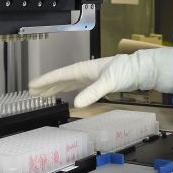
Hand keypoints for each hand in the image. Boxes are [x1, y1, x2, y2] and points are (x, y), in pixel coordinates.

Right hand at [29, 47, 172, 107]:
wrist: (141, 70)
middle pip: (61, 78)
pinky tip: (67, 93)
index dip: (45, 80)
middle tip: (32, 92)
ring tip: (43, 93)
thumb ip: (93, 92)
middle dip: (46, 84)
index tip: (32, 85)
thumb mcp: (109, 82)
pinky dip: (68, 88)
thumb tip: (77, 104)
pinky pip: (77, 85)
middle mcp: (85, 71)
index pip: (60, 74)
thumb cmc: (127, 71)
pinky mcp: (97, 81)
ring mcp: (91, 76)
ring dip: (55, 87)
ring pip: (68, 81)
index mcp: (84, 69)